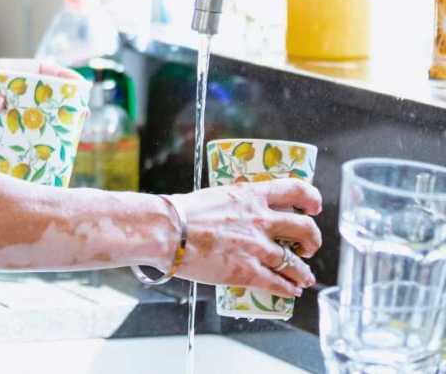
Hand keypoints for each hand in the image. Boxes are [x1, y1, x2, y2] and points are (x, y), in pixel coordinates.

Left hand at [0, 58, 83, 143]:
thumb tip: (0, 101)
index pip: (33, 69)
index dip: (58, 76)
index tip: (79, 86)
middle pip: (35, 96)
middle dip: (57, 106)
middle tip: (78, 122)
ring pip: (25, 119)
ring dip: (42, 128)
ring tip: (63, 142)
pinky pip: (9, 139)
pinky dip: (23, 146)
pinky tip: (36, 157)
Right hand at [167, 179, 322, 296]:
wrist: (167, 230)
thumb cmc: (182, 212)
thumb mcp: (216, 196)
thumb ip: (235, 205)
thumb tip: (239, 213)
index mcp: (251, 195)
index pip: (297, 190)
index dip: (311, 199)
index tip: (313, 207)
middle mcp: (261, 220)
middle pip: (305, 228)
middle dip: (313, 239)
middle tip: (308, 246)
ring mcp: (257, 247)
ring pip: (295, 262)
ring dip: (304, 271)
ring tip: (305, 276)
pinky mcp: (247, 271)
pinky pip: (278, 283)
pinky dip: (289, 288)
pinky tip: (291, 291)